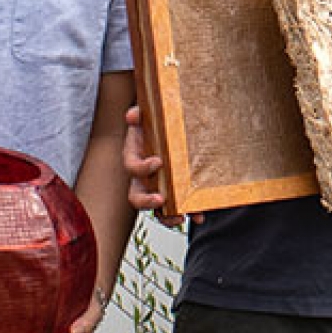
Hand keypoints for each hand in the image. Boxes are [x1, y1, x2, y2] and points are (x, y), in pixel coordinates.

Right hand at [122, 105, 190, 219]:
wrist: (170, 127)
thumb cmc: (155, 123)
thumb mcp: (146, 115)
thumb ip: (139, 114)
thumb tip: (133, 115)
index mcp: (135, 157)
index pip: (132, 167)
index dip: (142, 168)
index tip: (158, 162)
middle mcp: (143, 178)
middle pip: (137, 196)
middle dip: (147, 201)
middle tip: (161, 199)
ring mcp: (158, 188)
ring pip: (157, 209)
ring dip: (166, 216)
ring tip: (180, 217)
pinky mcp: (174, 193)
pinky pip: (178, 208)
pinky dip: (189, 214)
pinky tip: (199, 217)